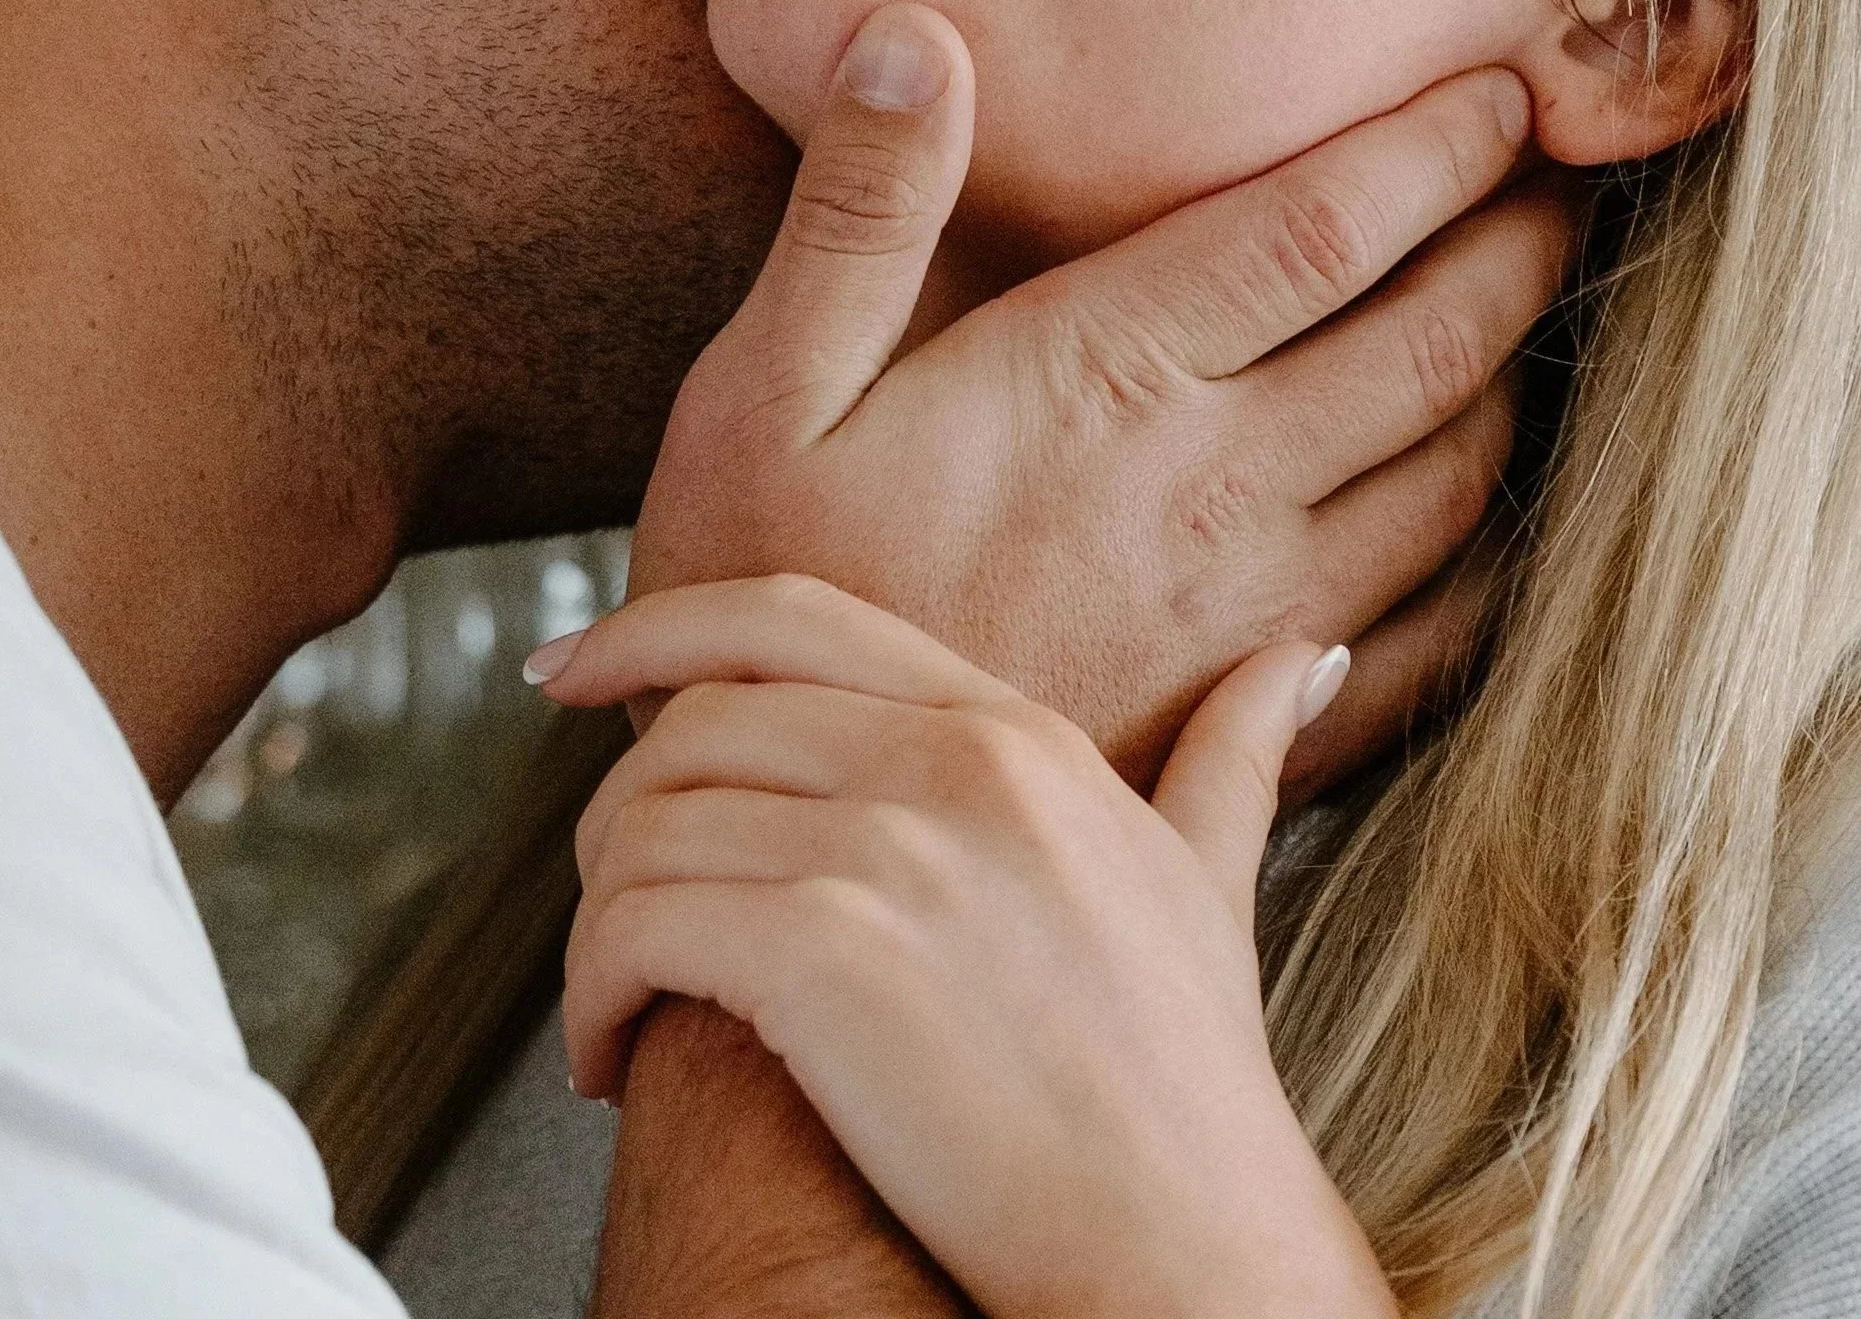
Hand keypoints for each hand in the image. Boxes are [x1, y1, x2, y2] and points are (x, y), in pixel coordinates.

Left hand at [544, 577, 1396, 1318]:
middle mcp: (952, 765)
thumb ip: (1230, 754)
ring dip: (595, 918)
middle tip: (603, 885)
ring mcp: (893, 853)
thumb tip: (1298, 657)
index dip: (653, 627)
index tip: (572, 665)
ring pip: (646, 824)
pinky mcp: (828, 957)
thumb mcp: (1208, 880)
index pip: (786, 618)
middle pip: (692, 715)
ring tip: (619, 994)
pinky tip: (612, 1055)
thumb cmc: (1188, 1086)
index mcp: (1013, 734)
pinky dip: (591, 992)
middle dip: (610, 802)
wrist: (1189, 1252)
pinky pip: (634, 926)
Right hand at [632, 4, 1573, 790]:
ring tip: (1526, 324)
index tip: (1506, 96)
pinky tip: (1481, 523)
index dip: (1441, 145)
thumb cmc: (766, 583)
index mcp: (1100, 376)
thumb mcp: (766, 384)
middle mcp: (1210, 487)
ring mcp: (1252, 614)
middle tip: (1555, 189)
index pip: (1328, 226)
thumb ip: (858, 212)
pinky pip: (1438, 633)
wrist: (797, 817)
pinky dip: (1491, 559)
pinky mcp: (1256, 719)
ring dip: (1516, 383)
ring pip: (1461, 479)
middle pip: (1436, 339)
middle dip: (1519, 246)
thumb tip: (919, 35)